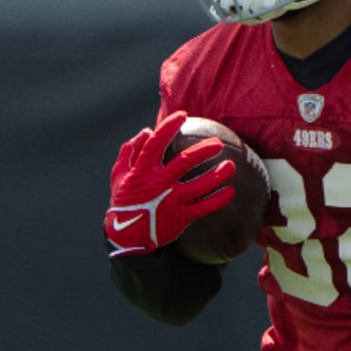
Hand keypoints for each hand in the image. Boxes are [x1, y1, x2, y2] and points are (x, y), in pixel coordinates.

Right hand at [104, 110, 235, 256]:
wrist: (127, 235)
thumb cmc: (124, 200)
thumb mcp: (119, 175)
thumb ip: (130, 151)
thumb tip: (147, 131)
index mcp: (142, 171)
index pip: (156, 144)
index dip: (168, 127)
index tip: (182, 115)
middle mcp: (158, 184)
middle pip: (184, 162)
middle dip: (203, 150)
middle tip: (218, 143)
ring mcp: (171, 201)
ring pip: (199, 186)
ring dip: (217, 175)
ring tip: (231, 166)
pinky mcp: (180, 217)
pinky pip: (203, 207)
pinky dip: (218, 200)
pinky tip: (230, 192)